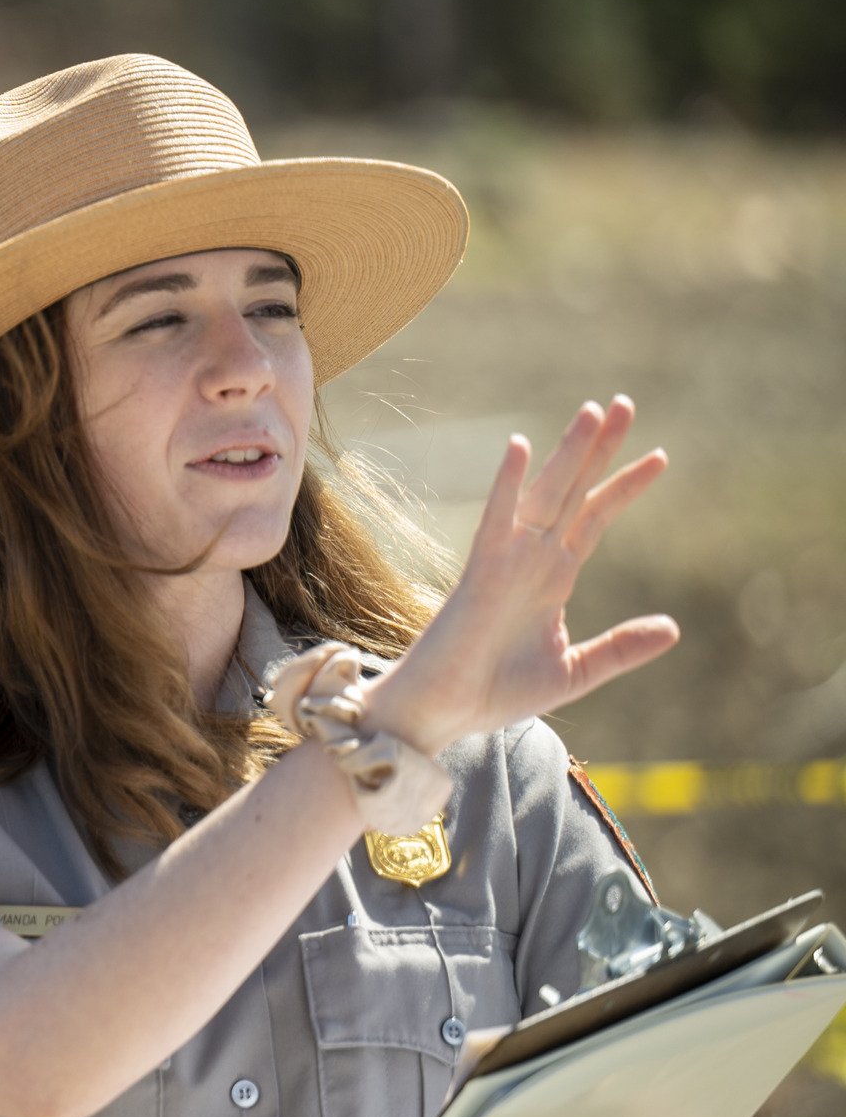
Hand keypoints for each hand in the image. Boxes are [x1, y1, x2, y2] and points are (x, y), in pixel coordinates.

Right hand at [356, 396, 676, 753]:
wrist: (441, 713)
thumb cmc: (494, 692)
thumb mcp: (575, 671)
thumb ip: (620, 648)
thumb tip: (674, 628)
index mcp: (553, 578)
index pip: (594, 519)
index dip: (625, 487)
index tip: (660, 456)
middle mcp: (532, 559)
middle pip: (574, 491)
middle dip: (600, 449)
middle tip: (623, 403)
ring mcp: (506, 561)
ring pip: (545, 495)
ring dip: (570, 453)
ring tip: (595, 411)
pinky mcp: (481, 573)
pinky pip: (497, 521)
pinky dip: (507, 484)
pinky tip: (520, 447)